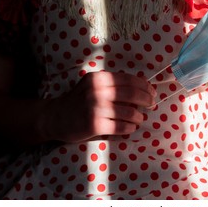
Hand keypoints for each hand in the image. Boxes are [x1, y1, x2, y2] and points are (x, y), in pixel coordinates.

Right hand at [39, 71, 155, 142]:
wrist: (55, 117)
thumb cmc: (78, 100)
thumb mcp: (92, 85)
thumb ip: (112, 83)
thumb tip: (142, 87)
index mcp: (99, 78)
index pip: (129, 79)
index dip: (144, 86)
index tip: (152, 92)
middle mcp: (97, 91)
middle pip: (131, 94)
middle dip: (146, 99)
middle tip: (152, 104)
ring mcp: (95, 108)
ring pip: (128, 112)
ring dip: (138, 116)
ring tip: (140, 118)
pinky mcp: (94, 125)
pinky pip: (120, 127)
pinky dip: (130, 128)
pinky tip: (131, 128)